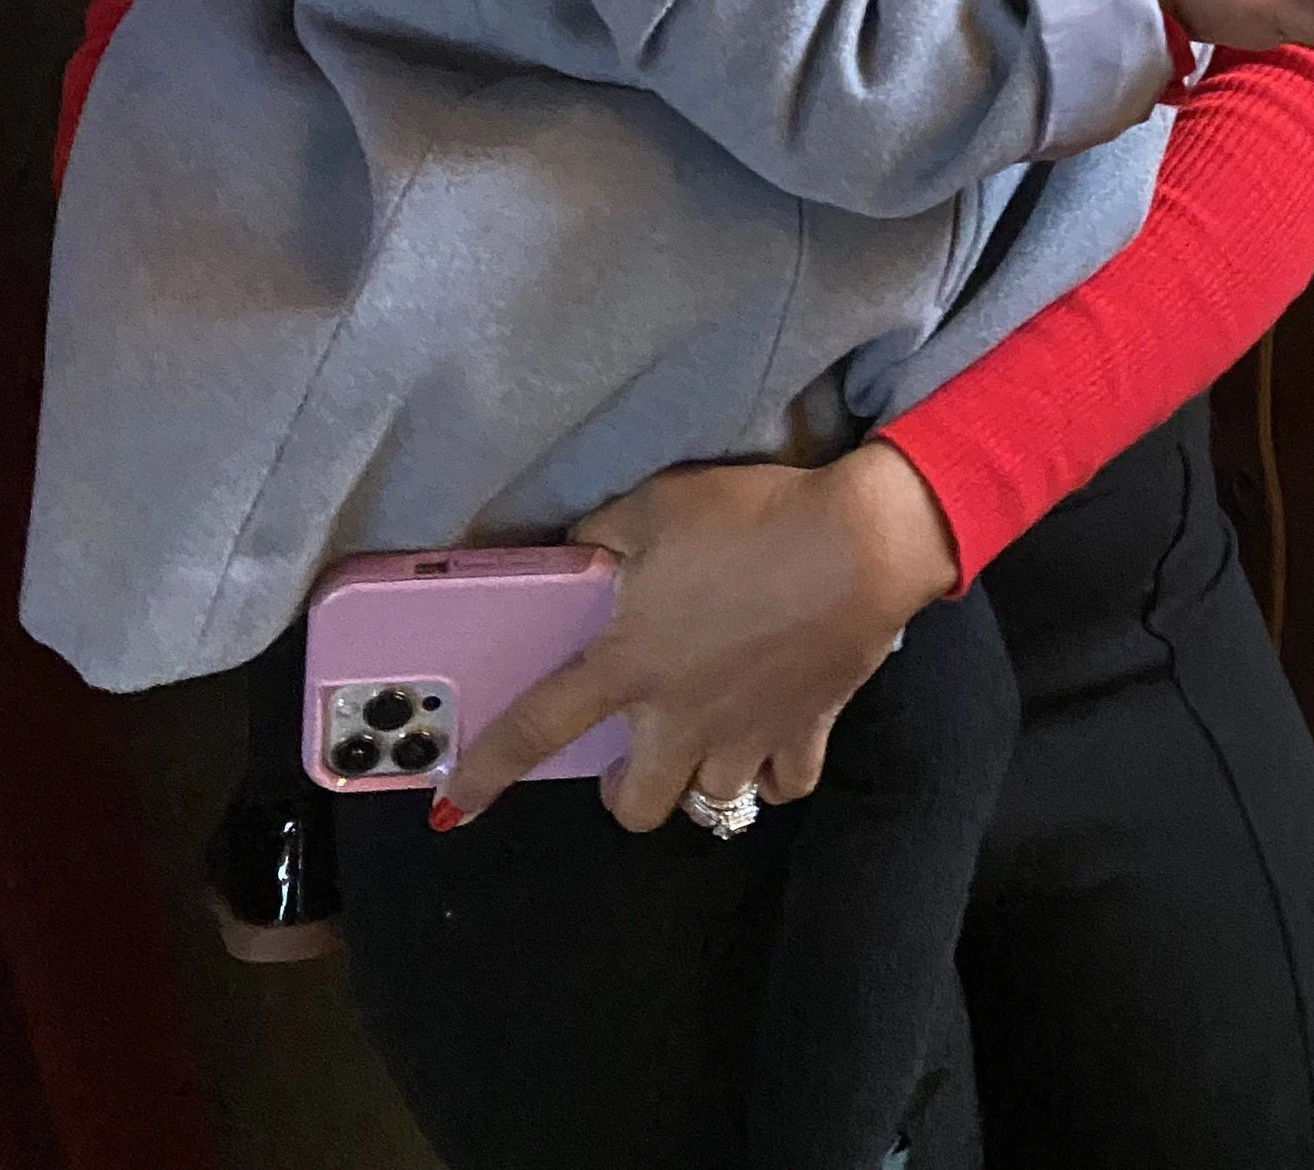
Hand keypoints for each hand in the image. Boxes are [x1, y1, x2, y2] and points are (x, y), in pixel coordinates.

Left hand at [438, 446, 957, 831]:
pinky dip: (774, 773)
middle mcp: (680, 718)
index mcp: (629, 665)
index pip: (538, 728)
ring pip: (710, 804)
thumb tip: (582, 550)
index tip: (455, 806)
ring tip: (702, 744)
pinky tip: (771, 741)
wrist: (858, 544)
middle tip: (632, 752)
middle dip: (624, 794)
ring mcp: (747, 734)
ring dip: (698, 783)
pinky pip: (785, 783)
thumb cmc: (749, 522)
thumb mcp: (657, 505)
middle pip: (635, 807)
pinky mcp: (808, 731)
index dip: (489, 770)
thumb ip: (606, 534)